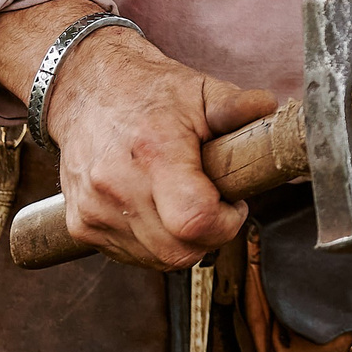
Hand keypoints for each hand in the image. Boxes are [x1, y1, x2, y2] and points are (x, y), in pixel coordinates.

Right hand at [41, 30, 279, 270]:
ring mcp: (94, 210)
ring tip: (182, 201)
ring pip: (156, 261)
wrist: (85, 91)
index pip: (195, 221)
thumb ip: (238, 106)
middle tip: (212, 203)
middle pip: (178, 252)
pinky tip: (156, 209)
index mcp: (155, 153)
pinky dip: (152, 243)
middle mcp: (118, 186)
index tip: (233, 202)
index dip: (226, 223)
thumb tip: (271, 109)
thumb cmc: (149, 92)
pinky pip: (130, 256)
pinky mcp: (79, 226)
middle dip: (209, 236)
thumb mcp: (201, 90)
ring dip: (180, 241)